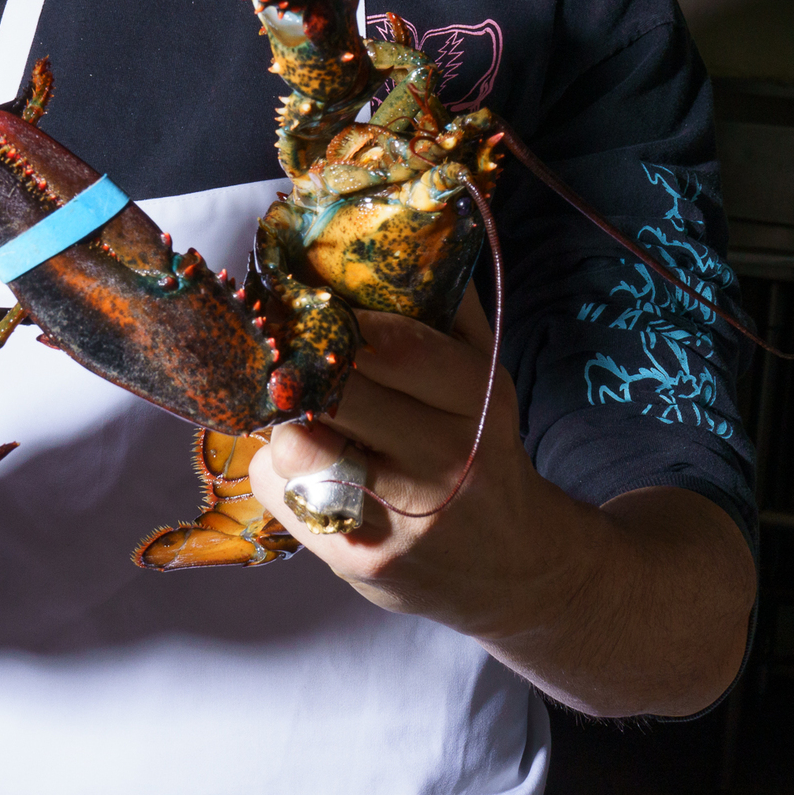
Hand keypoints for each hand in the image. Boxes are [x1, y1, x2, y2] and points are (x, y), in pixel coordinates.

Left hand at [245, 289, 755, 717]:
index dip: (337, 323)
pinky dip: (278, 475)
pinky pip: (284, 498)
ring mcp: (402, 519)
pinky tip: (306, 469)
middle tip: (281, 355)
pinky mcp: (360, 563)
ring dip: (284, 426)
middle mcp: (445, 463)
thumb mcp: (485, 377)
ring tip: (297, 416)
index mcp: (478, 403)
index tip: (305, 306)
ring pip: (298, 449)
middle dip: (298, 370)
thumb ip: (445, 308)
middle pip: (336, 396)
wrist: (516, 569)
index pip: (397, 347)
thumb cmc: (482, 450)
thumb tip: (397, 226)